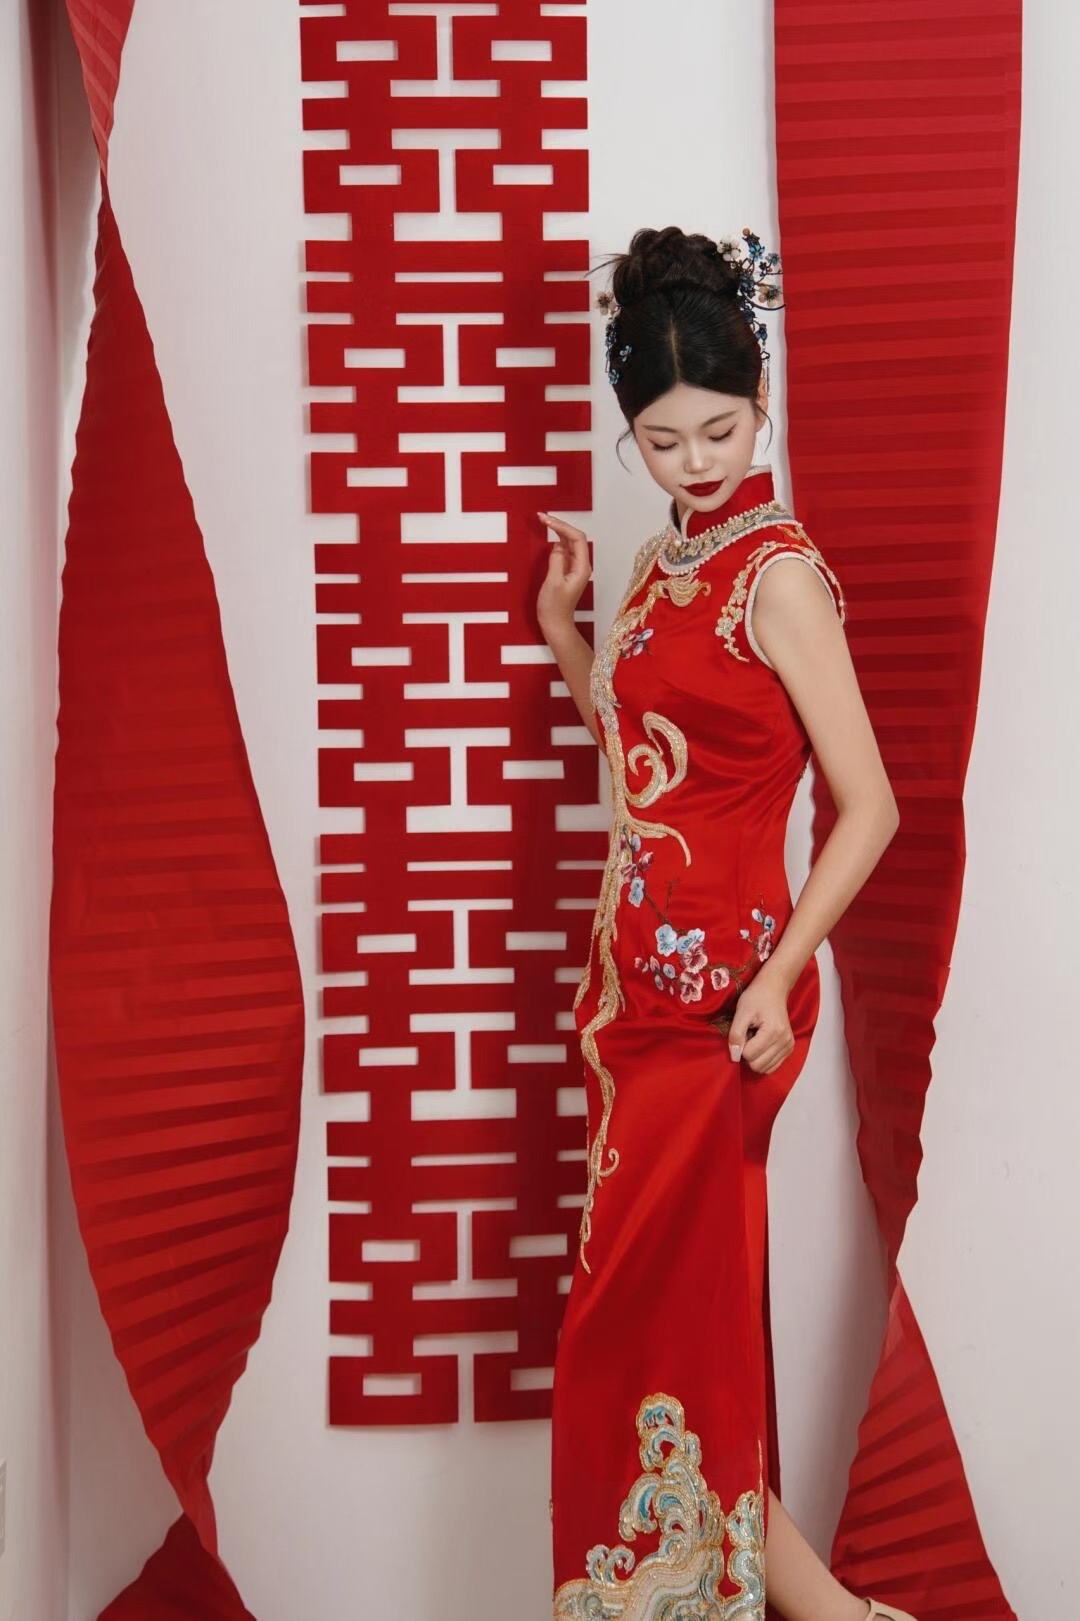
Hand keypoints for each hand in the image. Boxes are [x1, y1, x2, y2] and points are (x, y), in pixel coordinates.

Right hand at [536, 510, 591, 636]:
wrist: (555, 624)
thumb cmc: (554, 608)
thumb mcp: (553, 582)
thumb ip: (557, 561)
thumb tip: (557, 545)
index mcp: (582, 567)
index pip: (577, 538)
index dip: (562, 526)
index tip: (546, 520)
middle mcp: (581, 565)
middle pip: (574, 537)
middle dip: (559, 525)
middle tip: (542, 516)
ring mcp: (574, 567)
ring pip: (569, 542)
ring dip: (557, 530)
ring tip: (543, 521)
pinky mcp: (566, 571)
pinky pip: (564, 550)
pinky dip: (555, 540)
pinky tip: (547, 536)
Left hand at [727, 967, 794, 1074]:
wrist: (773, 989)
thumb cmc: (756, 998)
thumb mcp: (741, 1012)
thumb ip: (736, 1034)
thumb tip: (734, 1055)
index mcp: (774, 1032)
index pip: (749, 1055)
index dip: (740, 1045)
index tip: (744, 1030)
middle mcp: (785, 1042)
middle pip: (757, 1065)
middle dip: (748, 1053)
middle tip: (749, 1035)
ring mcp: (788, 1046)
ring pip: (764, 1069)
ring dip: (755, 1056)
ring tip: (755, 1038)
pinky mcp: (788, 1049)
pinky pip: (771, 1067)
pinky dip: (763, 1059)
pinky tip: (761, 1044)